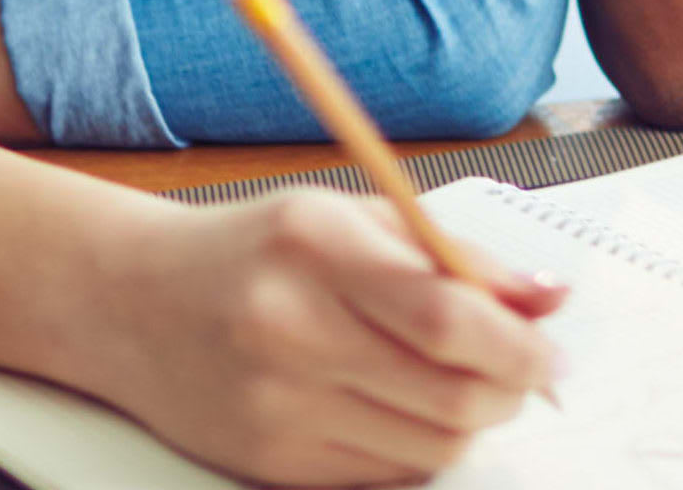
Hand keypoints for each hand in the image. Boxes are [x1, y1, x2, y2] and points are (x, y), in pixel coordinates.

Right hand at [82, 187, 568, 484]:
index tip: (552, 351)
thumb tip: (551, 298)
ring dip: (466, 420)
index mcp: (316, 248)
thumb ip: (455, 255)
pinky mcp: (271, 463)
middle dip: (510, 389)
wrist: (131, 304)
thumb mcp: (352, 218)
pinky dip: (415, 447)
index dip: (523, 346)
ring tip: (451, 382)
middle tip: (519, 371)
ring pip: (430, 446)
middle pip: (453, 395)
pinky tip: (395, 406)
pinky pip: (386, 475)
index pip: (452, 319)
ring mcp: (277, 406)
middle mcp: (291, 330)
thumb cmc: (257, 251)